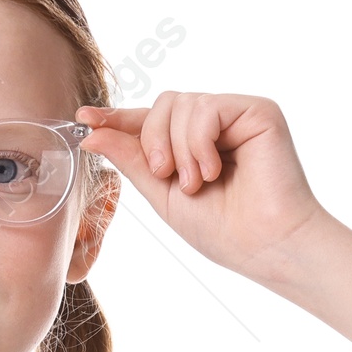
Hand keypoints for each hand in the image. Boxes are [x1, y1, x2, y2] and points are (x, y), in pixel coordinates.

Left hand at [75, 91, 323, 279]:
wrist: (266, 247)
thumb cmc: (224, 231)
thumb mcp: (163, 195)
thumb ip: (132, 160)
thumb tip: (91, 132)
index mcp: (193, 144)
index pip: (150, 120)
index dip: (117, 119)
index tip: (85, 118)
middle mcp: (216, 124)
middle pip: (161, 104)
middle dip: (152, 140)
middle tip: (166, 176)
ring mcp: (236, 115)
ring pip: (181, 104)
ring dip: (179, 149)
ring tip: (198, 183)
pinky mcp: (258, 111)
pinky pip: (206, 107)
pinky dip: (199, 142)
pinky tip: (214, 170)